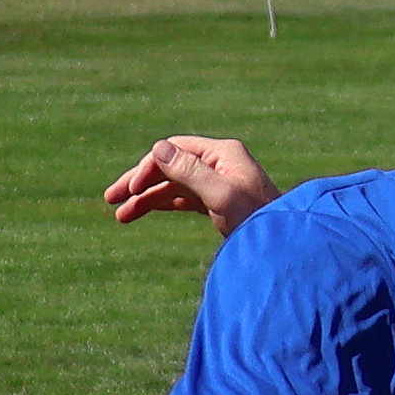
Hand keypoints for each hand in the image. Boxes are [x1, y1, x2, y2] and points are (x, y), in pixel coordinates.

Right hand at [102, 134, 274, 228]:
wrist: (284, 246)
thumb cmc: (258, 219)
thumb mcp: (221, 195)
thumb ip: (189, 172)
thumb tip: (158, 148)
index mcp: (222, 154)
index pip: (175, 150)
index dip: (149, 166)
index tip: (131, 189)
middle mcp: (219, 163)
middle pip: (170, 166)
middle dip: (140, 182)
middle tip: (110, 199)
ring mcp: (219, 182)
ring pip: (174, 185)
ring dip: (147, 198)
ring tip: (121, 216)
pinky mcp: (218, 202)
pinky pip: (183, 199)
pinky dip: (163, 205)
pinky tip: (142, 213)